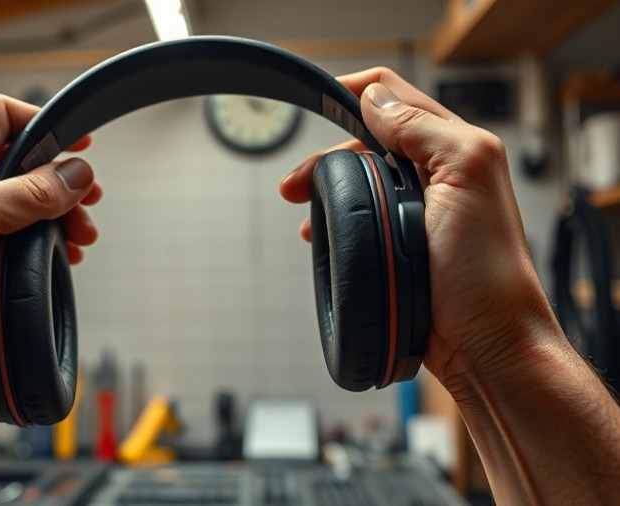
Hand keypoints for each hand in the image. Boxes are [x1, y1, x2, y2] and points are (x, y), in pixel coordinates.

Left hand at [0, 94, 101, 449]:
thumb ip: (22, 194)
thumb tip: (72, 171)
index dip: (39, 123)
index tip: (77, 141)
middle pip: (19, 163)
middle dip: (59, 176)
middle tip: (88, 197)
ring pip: (31, 206)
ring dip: (63, 213)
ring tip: (82, 236)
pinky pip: (32, 245)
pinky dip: (56, 245)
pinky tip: (68, 259)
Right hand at [279, 68, 559, 393]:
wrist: (484, 344)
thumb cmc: (486, 273)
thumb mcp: (464, 177)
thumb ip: (423, 128)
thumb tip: (376, 98)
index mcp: (455, 149)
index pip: (397, 100)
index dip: (355, 93)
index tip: (317, 100)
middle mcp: (437, 175)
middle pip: (367, 142)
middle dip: (327, 155)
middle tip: (295, 183)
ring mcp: (417, 211)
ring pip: (358, 181)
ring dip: (326, 189)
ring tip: (303, 212)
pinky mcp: (401, 244)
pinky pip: (359, 217)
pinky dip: (335, 219)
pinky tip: (321, 234)